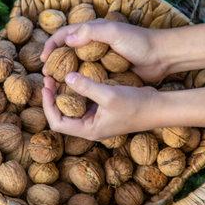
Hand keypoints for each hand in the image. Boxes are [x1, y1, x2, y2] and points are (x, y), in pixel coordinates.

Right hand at [40, 18, 168, 81]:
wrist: (161, 57)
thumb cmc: (139, 42)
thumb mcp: (114, 33)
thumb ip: (91, 32)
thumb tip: (67, 40)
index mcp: (93, 30)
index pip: (64, 34)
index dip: (51, 45)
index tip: (42, 60)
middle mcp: (94, 42)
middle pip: (67, 50)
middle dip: (54, 61)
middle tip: (47, 76)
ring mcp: (101, 57)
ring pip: (77, 64)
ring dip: (65, 73)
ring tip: (57, 86)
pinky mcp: (108, 69)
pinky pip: (89, 75)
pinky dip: (80, 81)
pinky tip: (75, 91)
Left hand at [42, 72, 159, 140]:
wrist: (159, 107)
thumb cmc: (136, 105)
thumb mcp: (109, 95)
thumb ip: (87, 87)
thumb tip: (67, 77)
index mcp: (89, 130)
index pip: (57, 123)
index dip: (47, 105)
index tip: (46, 87)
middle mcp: (90, 127)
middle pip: (62, 116)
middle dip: (53, 98)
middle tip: (49, 78)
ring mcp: (97, 119)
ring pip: (72, 108)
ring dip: (64, 93)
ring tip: (58, 75)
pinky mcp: (103, 111)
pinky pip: (84, 102)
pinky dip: (77, 91)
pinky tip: (76, 77)